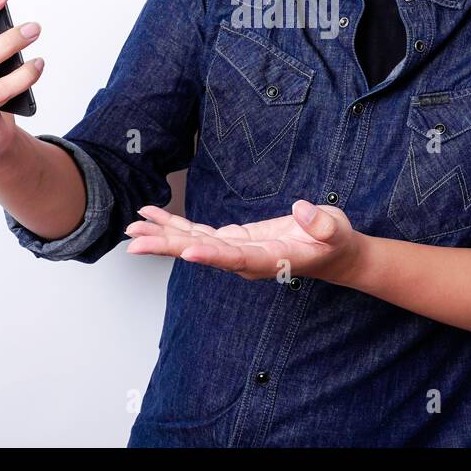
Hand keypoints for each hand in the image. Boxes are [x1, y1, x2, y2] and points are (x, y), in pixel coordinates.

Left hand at [124, 200, 367, 284]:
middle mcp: (247, 260)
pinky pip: (200, 233)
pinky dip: (176, 225)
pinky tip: (155, 217)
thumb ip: (322, 224)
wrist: (333, 255)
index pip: (238, 258)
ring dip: (163, 235)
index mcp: (272, 259)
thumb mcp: (337, 230)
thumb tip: (302, 210)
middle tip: (135, 242)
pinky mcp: (235, 240)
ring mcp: (238, 250)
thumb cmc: (336, 243)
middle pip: (204, 252)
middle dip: (168, 246)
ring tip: (133, 226)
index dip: (212, 255)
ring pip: (195, 242)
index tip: (186, 251)